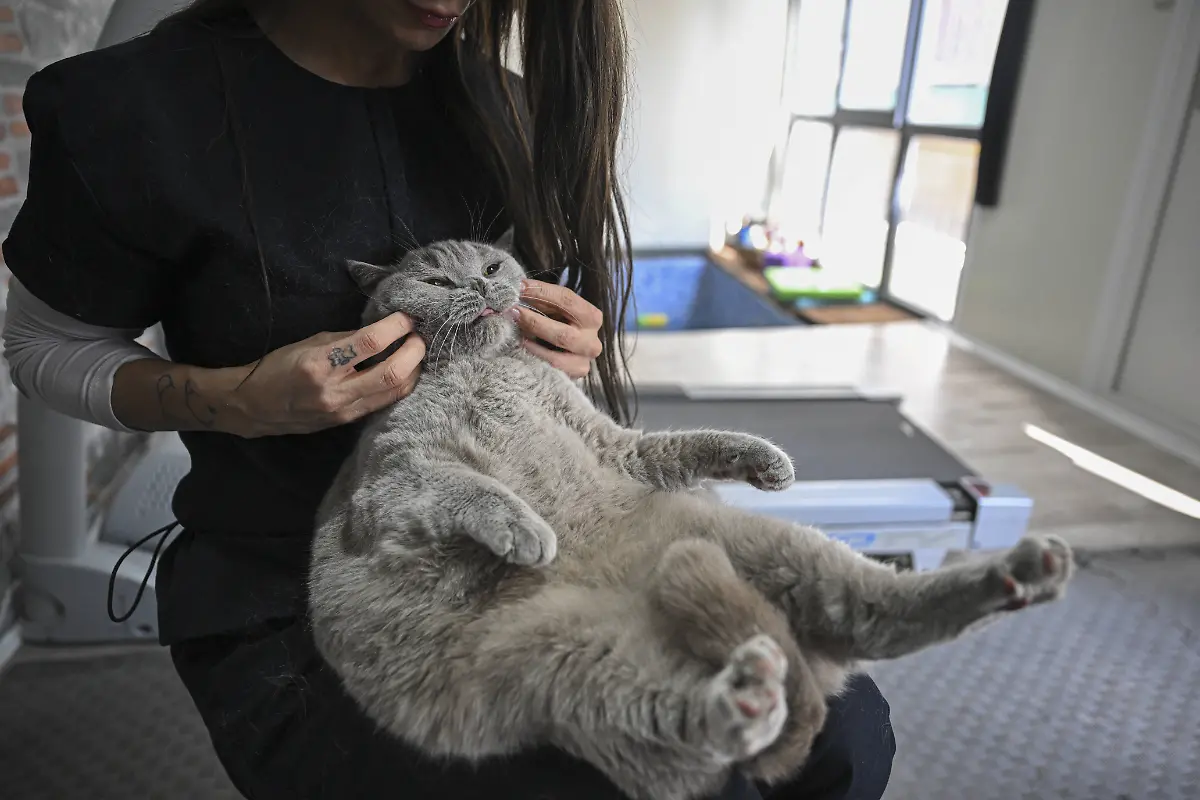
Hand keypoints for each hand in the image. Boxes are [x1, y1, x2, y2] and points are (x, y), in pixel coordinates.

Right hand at [225, 313, 425, 436]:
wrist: (254, 406)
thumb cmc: (278, 367)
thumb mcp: (309, 343)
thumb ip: (346, 338)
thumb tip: (382, 330)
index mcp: (320, 364)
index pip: (370, 343)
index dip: (396, 327)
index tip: (409, 317)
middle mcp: (334, 390)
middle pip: (392, 373)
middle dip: (415, 352)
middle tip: (421, 337)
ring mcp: (343, 410)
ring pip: (394, 392)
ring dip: (413, 371)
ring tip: (417, 353)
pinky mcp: (347, 421)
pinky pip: (383, 402)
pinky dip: (399, 385)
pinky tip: (404, 372)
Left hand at [517, 279, 602, 378]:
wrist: (566, 353)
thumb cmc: (557, 324)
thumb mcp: (553, 310)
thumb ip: (540, 300)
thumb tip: (517, 289)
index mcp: (591, 317)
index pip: (567, 300)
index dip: (541, 291)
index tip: (519, 287)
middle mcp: (592, 341)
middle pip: (562, 333)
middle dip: (534, 321)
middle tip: (513, 313)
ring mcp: (584, 361)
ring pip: (557, 357)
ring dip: (533, 343)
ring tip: (515, 332)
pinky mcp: (574, 376)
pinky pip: (552, 370)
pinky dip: (536, 357)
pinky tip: (522, 348)